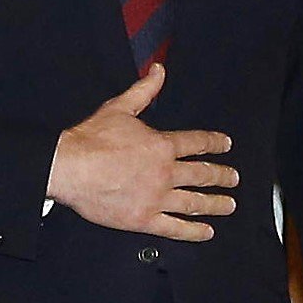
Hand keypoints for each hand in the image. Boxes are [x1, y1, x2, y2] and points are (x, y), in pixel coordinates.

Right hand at [47, 62, 237, 240]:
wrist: (69, 167)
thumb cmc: (90, 140)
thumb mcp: (120, 108)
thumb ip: (144, 90)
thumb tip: (158, 71)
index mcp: (162, 146)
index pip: (197, 143)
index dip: (215, 143)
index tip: (225, 145)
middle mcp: (165, 173)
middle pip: (203, 175)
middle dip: (222, 176)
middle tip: (233, 178)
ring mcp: (156, 198)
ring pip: (195, 203)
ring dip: (216, 204)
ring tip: (229, 205)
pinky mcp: (143, 219)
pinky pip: (175, 228)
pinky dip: (194, 231)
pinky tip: (206, 232)